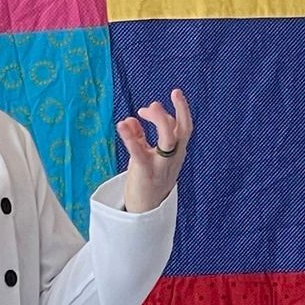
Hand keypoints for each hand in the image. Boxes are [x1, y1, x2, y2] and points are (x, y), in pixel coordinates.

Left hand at [120, 88, 193, 213]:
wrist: (146, 211)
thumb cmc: (148, 181)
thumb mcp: (147, 156)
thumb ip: (140, 138)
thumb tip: (130, 120)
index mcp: (177, 153)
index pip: (181, 128)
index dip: (169, 113)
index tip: (146, 109)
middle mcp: (173, 158)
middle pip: (183, 131)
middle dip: (182, 110)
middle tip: (174, 93)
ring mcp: (161, 166)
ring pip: (168, 140)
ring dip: (160, 121)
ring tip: (144, 109)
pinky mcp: (146, 173)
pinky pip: (140, 153)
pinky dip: (131, 138)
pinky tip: (121, 125)